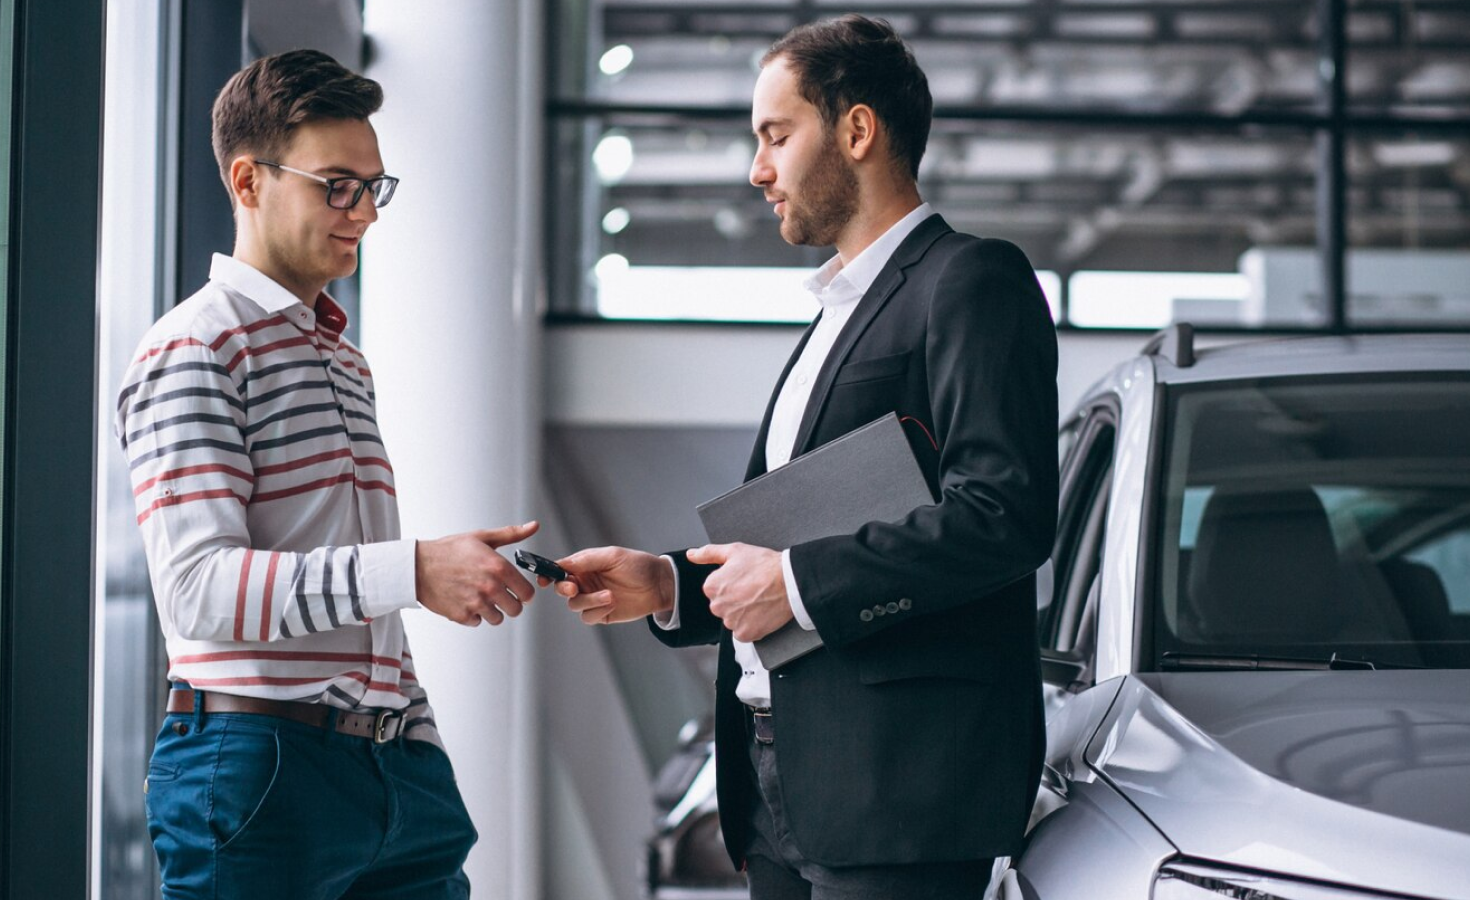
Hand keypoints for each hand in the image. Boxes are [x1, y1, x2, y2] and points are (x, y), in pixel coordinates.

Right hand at [415, 521, 538, 625]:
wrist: (417, 566)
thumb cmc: (448, 551)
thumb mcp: (481, 537)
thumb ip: (511, 534)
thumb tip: (533, 526)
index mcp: (498, 568)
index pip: (527, 593)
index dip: (524, 592)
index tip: (518, 590)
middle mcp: (490, 587)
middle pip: (516, 609)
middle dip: (510, 603)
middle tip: (499, 594)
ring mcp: (476, 603)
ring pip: (498, 618)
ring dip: (492, 610)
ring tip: (479, 595)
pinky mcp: (462, 615)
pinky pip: (478, 622)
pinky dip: (473, 614)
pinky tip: (466, 600)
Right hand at [554, 546, 674, 624]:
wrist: (659, 585)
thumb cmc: (638, 565)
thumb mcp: (613, 556)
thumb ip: (587, 559)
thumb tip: (564, 563)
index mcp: (586, 565)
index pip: (561, 569)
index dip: (550, 574)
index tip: (546, 579)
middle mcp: (586, 582)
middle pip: (562, 589)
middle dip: (564, 589)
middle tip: (574, 588)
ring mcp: (593, 599)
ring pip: (575, 605)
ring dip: (589, 601)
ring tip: (609, 595)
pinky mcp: (602, 614)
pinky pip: (588, 617)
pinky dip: (597, 611)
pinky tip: (611, 604)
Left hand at [686, 542, 791, 641]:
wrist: (789, 581)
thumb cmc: (764, 565)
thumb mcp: (734, 551)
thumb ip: (708, 553)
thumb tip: (691, 554)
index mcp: (711, 587)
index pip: (715, 590)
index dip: (731, 584)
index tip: (744, 580)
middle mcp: (717, 607)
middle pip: (723, 606)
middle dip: (735, 600)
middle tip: (753, 590)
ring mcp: (731, 622)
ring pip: (733, 620)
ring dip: (743, 614)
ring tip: (759, 600)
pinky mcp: (745, 634)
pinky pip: (744, 632)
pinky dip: (752, 625)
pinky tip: (761, 612)